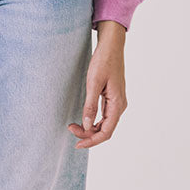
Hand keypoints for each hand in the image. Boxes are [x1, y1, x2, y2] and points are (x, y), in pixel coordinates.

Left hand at [69, 20, 126, 147]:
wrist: (111, 46)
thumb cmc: (103, 61)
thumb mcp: (94, 83)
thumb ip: (90, 106)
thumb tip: (87, 126)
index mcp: (118, 104)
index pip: (106, 132)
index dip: (92, 141)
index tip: (77, 143)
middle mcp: (119, 106)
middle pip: (105, 130)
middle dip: (88, 134)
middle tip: (70, 129)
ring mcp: (116, 102)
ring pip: (104, 124)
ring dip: (90, 128)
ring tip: (73, 125)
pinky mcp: (112, 98)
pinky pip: (104, 116)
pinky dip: (93, 121)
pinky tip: (83, 119)